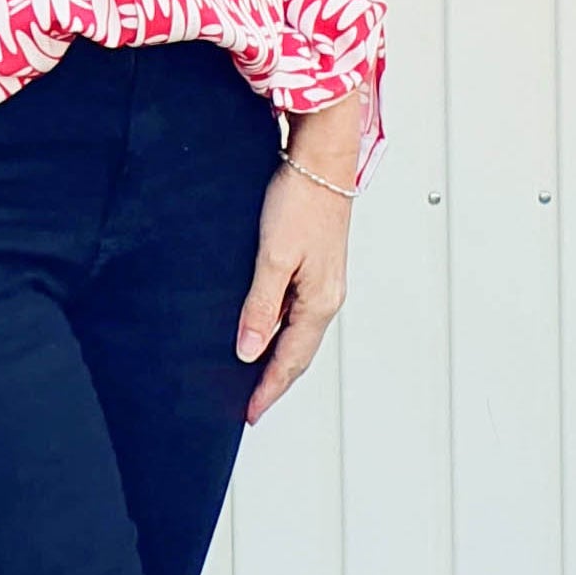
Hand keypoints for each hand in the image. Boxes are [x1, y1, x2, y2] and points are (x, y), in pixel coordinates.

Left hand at [235, 92, 359, 424]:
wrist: (320, 160)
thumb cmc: (300, 200)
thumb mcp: (272, 258)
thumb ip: (260, 307)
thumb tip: (250, 351)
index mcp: (319, 301)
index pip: (291, 360)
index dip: (269, 389)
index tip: (250, 414)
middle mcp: (326, 297)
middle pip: (298, 353)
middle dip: (275, 382)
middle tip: (252, 406)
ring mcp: (322, 282)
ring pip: (298, 334)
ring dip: (278, 358)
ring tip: (254, 378)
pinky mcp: (315, 266)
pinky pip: (296, 312)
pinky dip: (280, 331)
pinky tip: (264, 330)